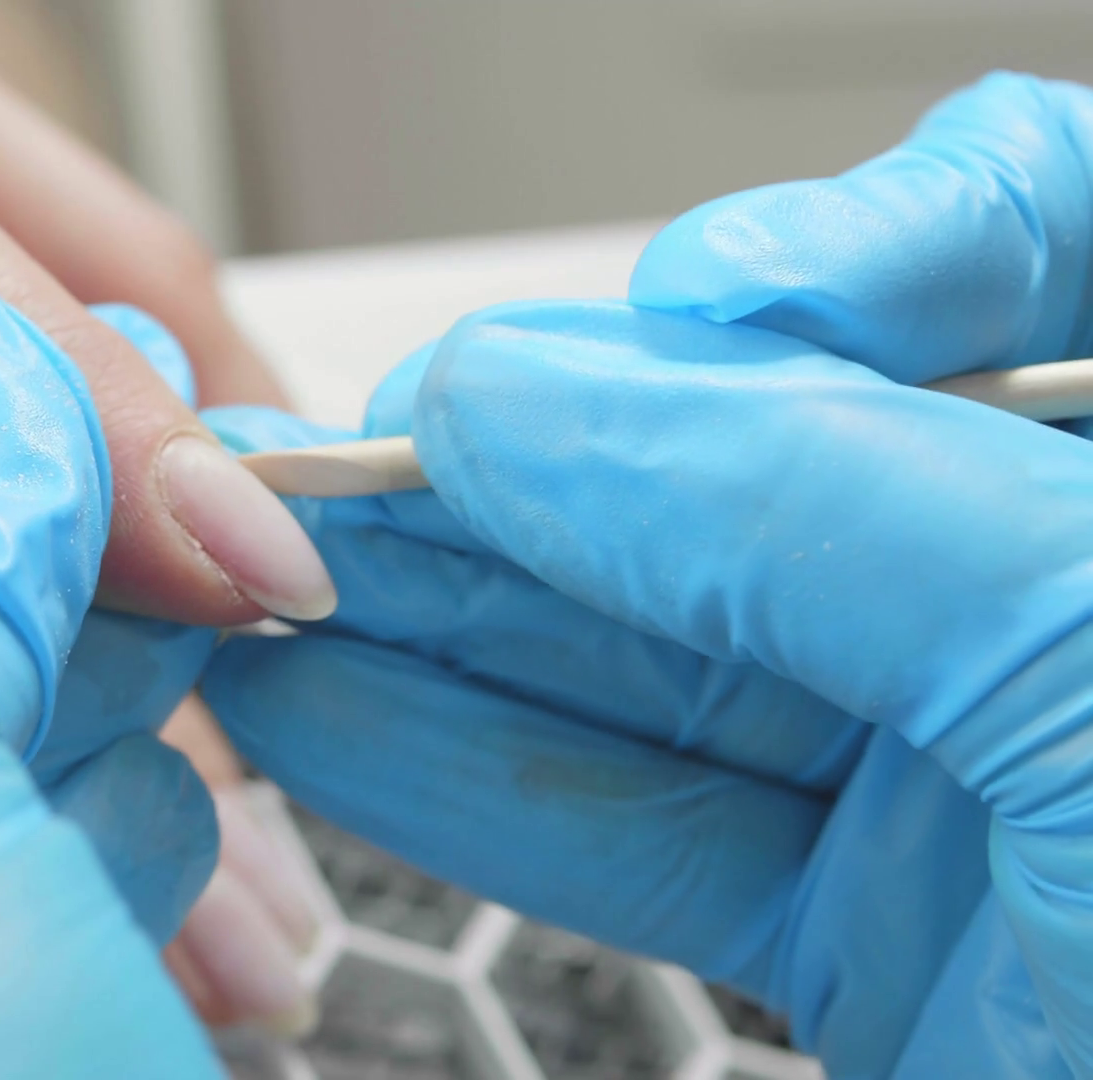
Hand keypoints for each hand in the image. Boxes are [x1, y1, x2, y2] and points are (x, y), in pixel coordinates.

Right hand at [201, 73, 1092, 1077]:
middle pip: (782, 461)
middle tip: (352, 459)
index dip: (843, 258)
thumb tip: (540, 404)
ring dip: (458, 617)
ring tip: (282, 580)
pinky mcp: (879, 935)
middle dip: (548, 463)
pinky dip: (480, 778)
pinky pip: (650, 823)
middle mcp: (1075, 622)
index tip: (675, 318)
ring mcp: (985, 786)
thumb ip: (819, 510)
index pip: (1038, 250)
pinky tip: (339, 719)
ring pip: (676, 652)